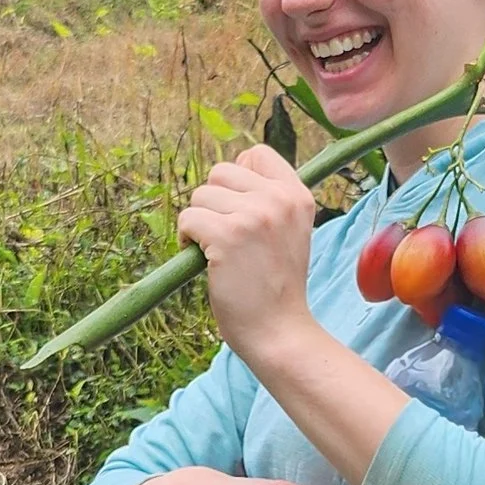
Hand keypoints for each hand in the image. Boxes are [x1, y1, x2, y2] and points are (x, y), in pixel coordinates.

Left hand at [177, 145, 318, 361]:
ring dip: (200, 222)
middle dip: (214, 202)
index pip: (256, 154)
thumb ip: (269, 201)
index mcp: (298, 195)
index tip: (238, 210)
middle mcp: (279, 199)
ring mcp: (254, 216)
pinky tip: (203, 259)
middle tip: (226, 236)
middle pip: (221, 171)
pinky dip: (186, 238)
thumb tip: (230, 172)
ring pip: (200, 195)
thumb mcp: (289, 232)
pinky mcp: (227, 235)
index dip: (238, 179)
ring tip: (217, 251)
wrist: (279, 331)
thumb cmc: (276, 287)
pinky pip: (189, 218)